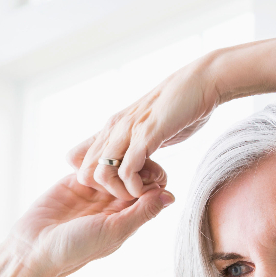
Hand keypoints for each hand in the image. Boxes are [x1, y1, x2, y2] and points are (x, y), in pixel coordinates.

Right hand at [10, 164, 173, 276]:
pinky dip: (93, 157)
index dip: (152, 176)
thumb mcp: (113, 231)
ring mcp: (95, 191)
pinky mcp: (74, 181)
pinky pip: (90, 163)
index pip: (150, 188)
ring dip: (113, 159)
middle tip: (127, 162)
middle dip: (134, 164)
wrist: (34, 249)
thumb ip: (141, 213)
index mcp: (128, 216)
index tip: (147, 173)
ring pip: (113, 165)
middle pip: (135, 173)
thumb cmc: (76, 249)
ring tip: (107, 160)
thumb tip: (170, 195)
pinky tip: (93, 156)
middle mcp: (114, 202)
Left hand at [68, 53, 221, 200]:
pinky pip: (127, 170)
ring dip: (123, 192)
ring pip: (102, 174)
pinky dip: (137, 187)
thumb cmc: (178, 108)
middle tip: (132, 193)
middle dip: (106, 192)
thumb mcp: (146, 128)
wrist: (200, 83)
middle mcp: (113, 129)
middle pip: (84, 173)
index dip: (93, 179)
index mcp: (110, 128)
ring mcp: (128, 131)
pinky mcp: (146, 134)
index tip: (119, 185)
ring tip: (144, 192)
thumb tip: (131, 163)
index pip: (75, 159)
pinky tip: (153, 186)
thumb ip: (134, 144)